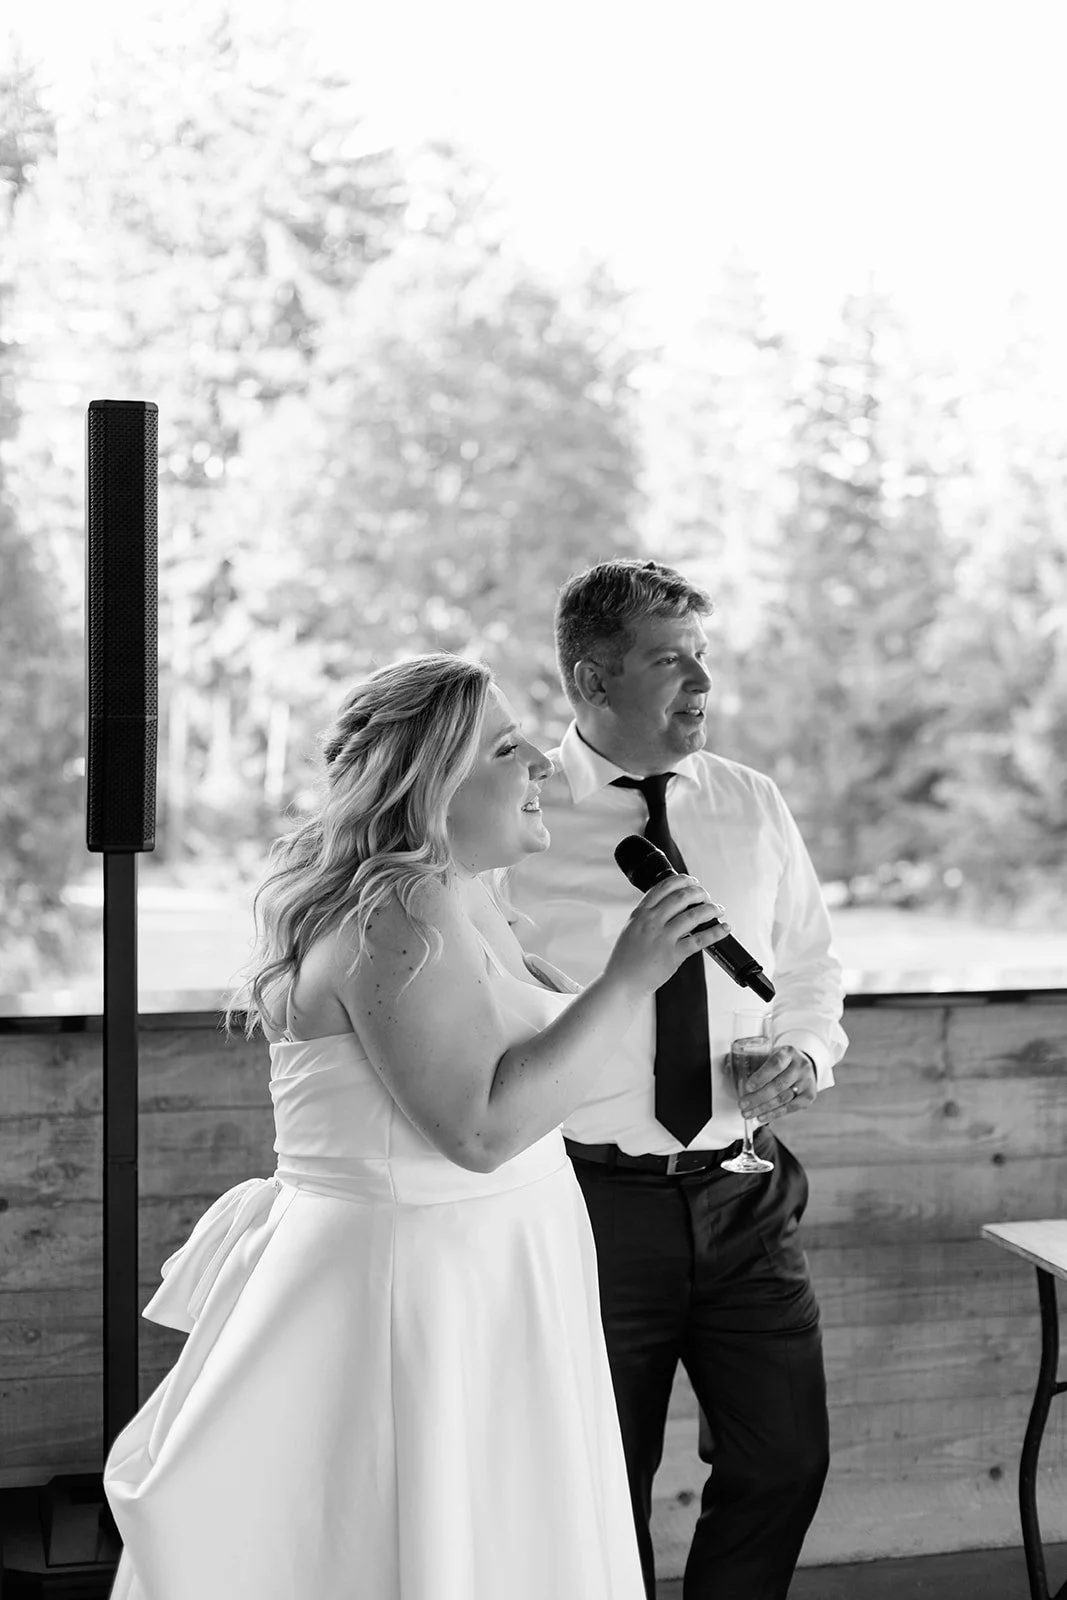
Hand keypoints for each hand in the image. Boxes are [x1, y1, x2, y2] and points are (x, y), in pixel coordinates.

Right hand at [606, 875, 731, 995]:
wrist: (622, 982)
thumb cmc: (626, 959)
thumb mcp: (631, 929)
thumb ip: (647, 916)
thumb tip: (669, 907)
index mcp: (640, 913)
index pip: (664, 887)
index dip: (683, 881)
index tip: (693, 882)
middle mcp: (651, 921)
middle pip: (682, 897)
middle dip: (700, 893)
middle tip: (707, 896)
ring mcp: (663, 937)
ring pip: (693, 915)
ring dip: (711, 909)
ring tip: (719, 909)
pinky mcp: (673, 954)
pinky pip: (699, 939)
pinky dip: (715, 932)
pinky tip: (724, 928)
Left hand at [737, 1047, 815, 1124]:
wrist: (804, 1065)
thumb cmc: (781, 1060)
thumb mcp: (768, 1054)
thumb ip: (749, 1060)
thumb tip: (726, 1067)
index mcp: (788, 1052)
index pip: (775, 1064)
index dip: (761, 1076)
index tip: (747, 1087)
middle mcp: (800, 1066)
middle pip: (778, 1085)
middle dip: (758, 1097)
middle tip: (742, 1104)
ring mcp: (806, 1082)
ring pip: (783, 1098)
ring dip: (763, 1108)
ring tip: (748, 1113)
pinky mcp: (809, 1096)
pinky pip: (790, 1108)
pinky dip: (774, 1114)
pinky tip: (762, 1117)